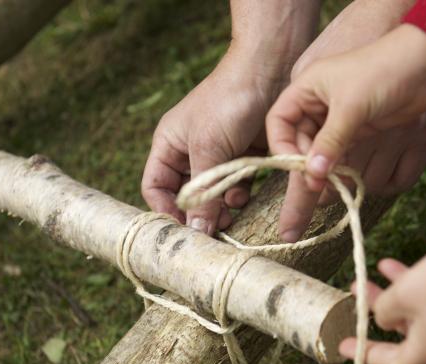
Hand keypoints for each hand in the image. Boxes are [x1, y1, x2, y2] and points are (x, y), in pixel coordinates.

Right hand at [141, 0, 319, 233]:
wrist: (269, 71)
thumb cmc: (228, 102)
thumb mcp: (208, 147)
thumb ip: (203, 190)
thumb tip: (197, 231)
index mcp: (169, 145)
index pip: (155, 188)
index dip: (166, 210)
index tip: (186, 230)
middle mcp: (190, 152)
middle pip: (187, 195)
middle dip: (199, 213)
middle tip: (215, 229)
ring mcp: (219, 155)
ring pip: (214, 194)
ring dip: (223, 206)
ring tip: (234, 210)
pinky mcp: (244, 156)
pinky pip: (238, 185)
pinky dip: (241, 193)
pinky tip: (248, 193)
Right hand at [267, 24, 425, 238]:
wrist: (425, 64)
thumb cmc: (384, 71)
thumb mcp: (352, 106)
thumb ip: (330, 141)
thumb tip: (312, 176)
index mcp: (307, 91)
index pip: (279, 123)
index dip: (283, 147)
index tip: (299, 167)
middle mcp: (319, 108)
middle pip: (299, 147)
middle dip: (305, 175)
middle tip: (299, 215)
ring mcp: (340, 122)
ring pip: (323, 157)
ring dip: (327, 176)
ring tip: (324, 201)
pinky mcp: (361, 133)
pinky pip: (346, 160)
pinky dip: (345, 174)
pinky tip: (347, 187)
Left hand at [339, 231, 425, 363]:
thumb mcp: (404, 295)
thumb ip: (384, 309)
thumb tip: (384, 316)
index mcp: (425, 353)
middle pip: (397, 351)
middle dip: (369, 339)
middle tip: (344, 338)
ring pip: (408, 321)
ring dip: (384, 303)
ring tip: (359, 284)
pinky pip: (424, 304)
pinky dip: (406, 287)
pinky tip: (387, 266)